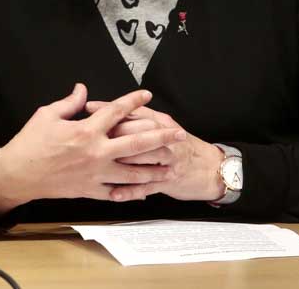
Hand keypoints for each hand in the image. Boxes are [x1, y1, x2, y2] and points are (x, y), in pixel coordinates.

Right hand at [0, 84, 186, 213]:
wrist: (18, 173)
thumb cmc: (30, 142)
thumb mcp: (46, 115)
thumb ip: (69, 103)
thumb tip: (83, 90)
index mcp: (86, 130)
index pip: (116, 111)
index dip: (133, 101)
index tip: (146, 94)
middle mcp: (96, 152)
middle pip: (137, 143)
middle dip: (161, 137)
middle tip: (178, 134)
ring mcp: (96, 173)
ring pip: (134, 173)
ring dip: (155, 168)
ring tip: (171, 165)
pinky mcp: (91, 190)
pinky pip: (117, 192)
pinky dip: (132, 192)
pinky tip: (145, 191)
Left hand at [86, 101, 225, 201]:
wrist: (211, 168)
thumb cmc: (181, 144)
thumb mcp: (163, 123)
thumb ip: (137, 114)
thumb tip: (108, 106)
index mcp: (160, 123)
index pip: (132, 112)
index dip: (108, 109)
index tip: (88, 108)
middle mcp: (163, 140)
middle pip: (135, 133)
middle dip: (110, 134)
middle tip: (88, 136)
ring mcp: (166, 162)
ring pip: (141, 159)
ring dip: (119, 162)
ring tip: (97, 165)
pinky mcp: (167, 181)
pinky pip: (146, 186)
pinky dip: (129, 191)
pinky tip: (113, 193)